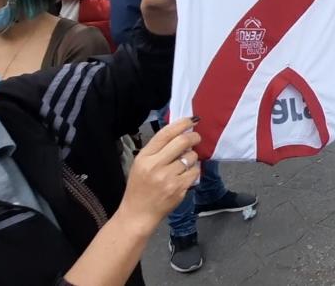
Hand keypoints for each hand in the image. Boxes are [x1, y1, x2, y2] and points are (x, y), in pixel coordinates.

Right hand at [116, 117, 200, 232]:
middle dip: (193, 137)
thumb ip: (158, 150)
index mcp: (144, 157)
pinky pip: (195, 172)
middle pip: (182, 141)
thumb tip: (180, 133)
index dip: (181, 124)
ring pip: (191, 157)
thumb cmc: (139, 187)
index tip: (191, 120)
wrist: (138, 213)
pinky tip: (186, 175)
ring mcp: (167, 177)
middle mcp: (155, 165)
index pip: (165, 133)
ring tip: (185, 163)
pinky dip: (194, 171)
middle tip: (196, 138)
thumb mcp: (141, 164)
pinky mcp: (178, 188)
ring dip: (192, 157)